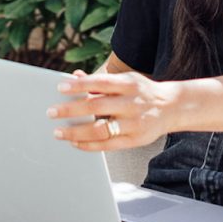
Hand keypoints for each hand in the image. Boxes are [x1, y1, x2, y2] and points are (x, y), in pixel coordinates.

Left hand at [47, 70, 176, 150]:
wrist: (171, 107)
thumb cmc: (142, 92)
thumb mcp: (126, 81)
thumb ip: (101, 82)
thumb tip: (75, 76)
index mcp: (130, 84)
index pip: (101, 83)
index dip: (80, 85)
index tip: (60, 87)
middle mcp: (132, 103)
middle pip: (97, 106)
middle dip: (71, 110)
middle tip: (51, 112)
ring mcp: (134, 123)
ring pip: (100, 129)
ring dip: (76, 132)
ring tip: (59, 132)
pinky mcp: (135, 140)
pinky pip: (108, 145)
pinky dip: (89, 145)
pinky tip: (75, 143)